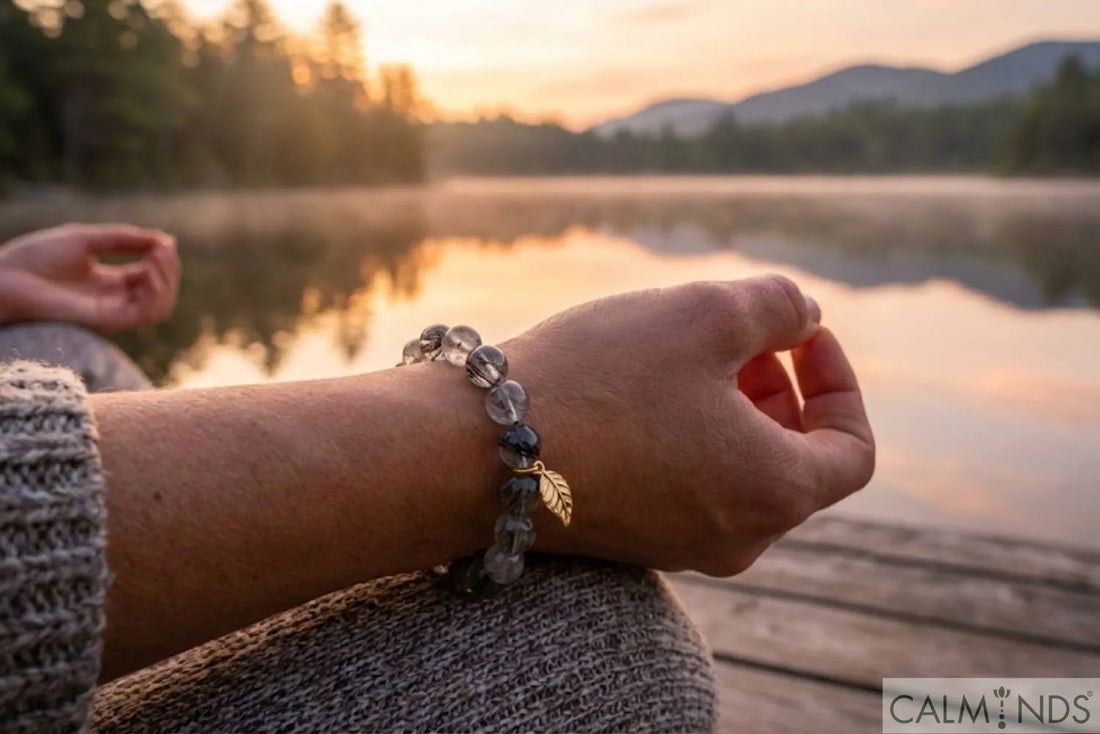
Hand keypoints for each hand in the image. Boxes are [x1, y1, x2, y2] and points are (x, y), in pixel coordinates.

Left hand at [0, 223, 179, 332]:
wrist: (3, 279)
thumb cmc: (35, 259)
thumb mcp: (86, 239)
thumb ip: (123, 239)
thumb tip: (165, 240)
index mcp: (107, 285)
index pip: (149, 277)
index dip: (162, 259)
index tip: (163, 240)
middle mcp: (112, 303)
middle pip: (160, 293)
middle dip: (169, 269)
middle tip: (162, 248)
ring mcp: (110, 314)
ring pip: (159, 307)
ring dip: (167, 281)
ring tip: (159, 258)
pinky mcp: (106, 322)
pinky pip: (145, 314)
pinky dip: (156, 292)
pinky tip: (150, 270)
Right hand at [508, 275, 874, 575]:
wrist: (474, 452)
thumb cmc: (599, 381)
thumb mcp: (704, 313)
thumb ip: (778, 304)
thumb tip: (803, 314)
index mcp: (774, 493)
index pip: (852, 450)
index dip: (840, 382)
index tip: (802, 334)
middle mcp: (736, 538)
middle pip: (793, 461)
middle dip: (780, 387)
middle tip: (738, 332)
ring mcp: (680, 545)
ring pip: (738, 471)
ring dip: (733, 408)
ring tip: (686, 350)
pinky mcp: (631, 537)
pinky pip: (689, 485)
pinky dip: (691, 436)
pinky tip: (642, 388)